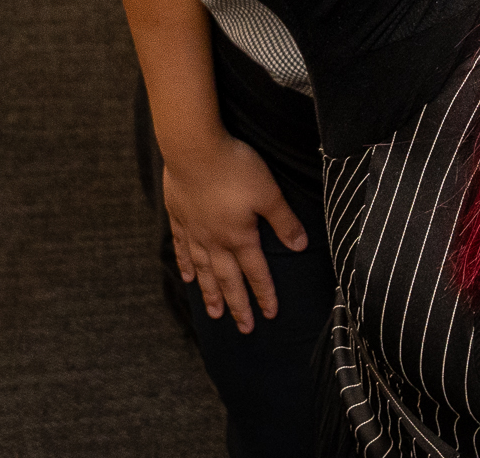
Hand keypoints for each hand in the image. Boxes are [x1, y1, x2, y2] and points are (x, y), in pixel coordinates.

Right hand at [161, 133, 309, 332]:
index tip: (269, 315)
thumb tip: (300, 246)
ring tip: (213, 314)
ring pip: (202, 270)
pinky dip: (185, 265)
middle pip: (228, 279)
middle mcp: (215, 241)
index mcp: (240, 236)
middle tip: (243, 328)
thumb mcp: (269, 193)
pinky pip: (182, 248)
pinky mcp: (179, 217)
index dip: (264, 294)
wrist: (193, 149)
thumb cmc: (235, 168)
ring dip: (209, 293)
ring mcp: (194, 231)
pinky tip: (186, 276)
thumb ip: (284, 221)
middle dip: (237, 305)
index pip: (256, 272)